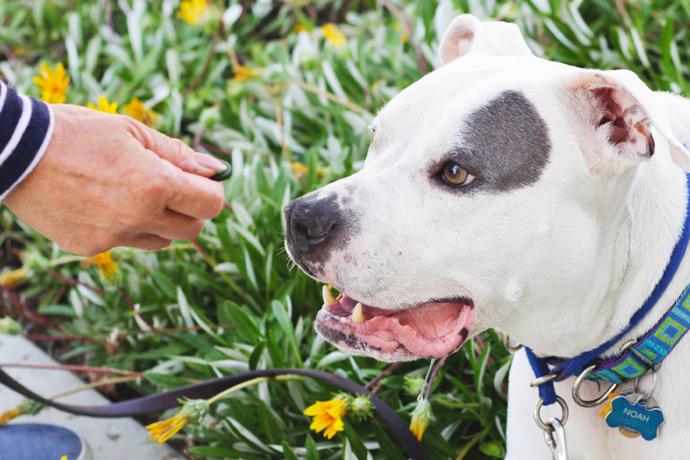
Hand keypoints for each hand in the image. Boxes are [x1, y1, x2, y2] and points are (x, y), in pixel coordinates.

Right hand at [3, 104, 225, 255]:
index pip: (211, 204)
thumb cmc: (78, 132)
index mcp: (155, 184)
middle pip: (191, 230)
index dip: (212, 192)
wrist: (14, 150)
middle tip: (172, 189)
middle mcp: (138, 217)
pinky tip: (101, 203)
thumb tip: (217, 169)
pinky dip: (124, 227)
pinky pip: (124, 243)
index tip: (204, 182)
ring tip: (131, 192)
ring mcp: (113, 237)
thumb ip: (178, 154)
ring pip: (160, 240)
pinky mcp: (89, 247)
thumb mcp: (133, 132)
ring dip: (159, 221)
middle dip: (190, 210)